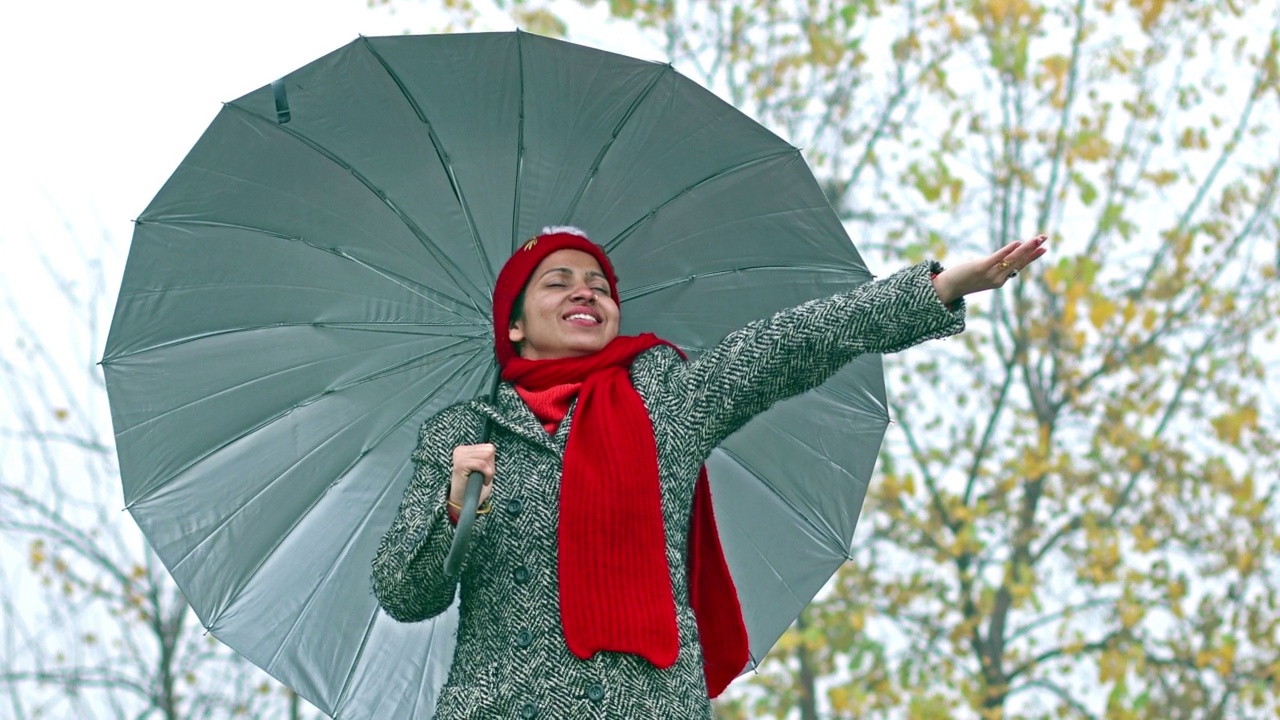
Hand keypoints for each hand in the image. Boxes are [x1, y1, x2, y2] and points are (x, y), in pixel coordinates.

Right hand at [450, 443, 494, 508]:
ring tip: (481, 480)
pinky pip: (482, 464)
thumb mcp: (482, 469)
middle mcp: (460, 450)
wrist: (463, 504)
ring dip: (489, 471)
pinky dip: (487, 475)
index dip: (491, 462)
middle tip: (483, 477)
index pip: (489, 447)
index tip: (484, 474)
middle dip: (491, 466)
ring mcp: (459, 456)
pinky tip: (482, 482)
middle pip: (489, 450)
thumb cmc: (474, 488)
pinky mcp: (460, 465)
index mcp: (464, 450)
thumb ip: (486, 457)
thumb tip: (491, 448)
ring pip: (487, 456)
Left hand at [932, 234, 1048, 304]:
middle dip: (1033, 249)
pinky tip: (1016, 243)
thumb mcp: (982, 275)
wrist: (948, 289)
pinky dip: (1007, 251)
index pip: (1020, 266)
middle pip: (1019, 261)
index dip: (1032, 257)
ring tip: (1037, 239)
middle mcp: (998, 279)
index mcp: (1000, 280)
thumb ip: (994, 269)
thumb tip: (1003, 259)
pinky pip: (997, 259)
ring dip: (1025, 248)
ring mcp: (990, 274)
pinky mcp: (980, 268)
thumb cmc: (964, 280)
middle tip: (1045, 237)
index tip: (1044, 248)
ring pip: (1012, 259)